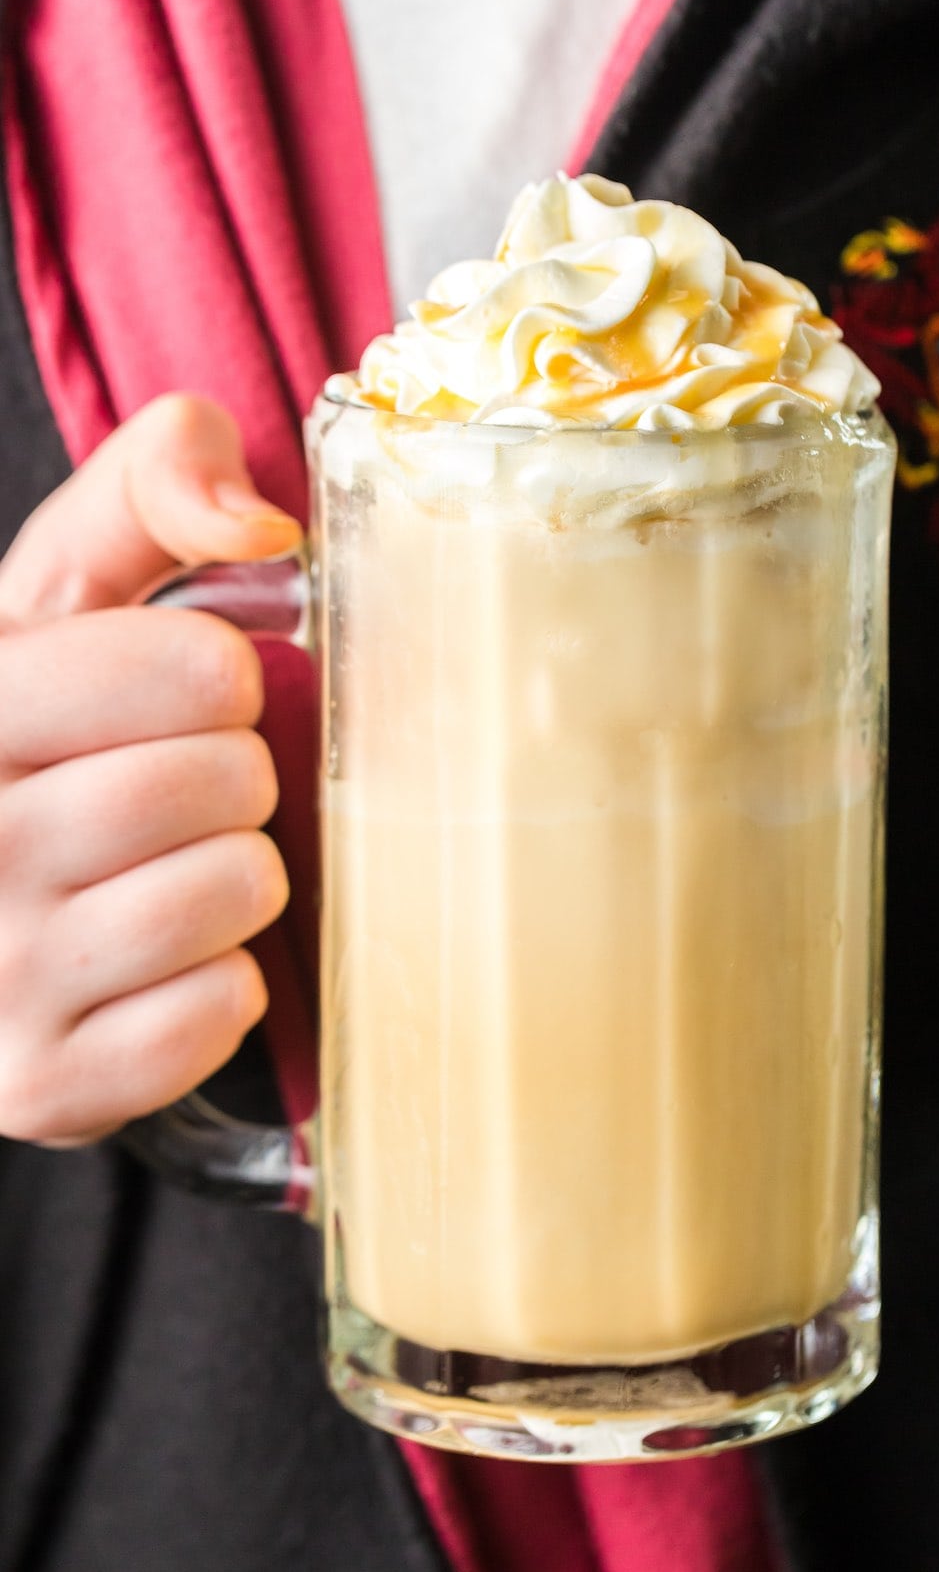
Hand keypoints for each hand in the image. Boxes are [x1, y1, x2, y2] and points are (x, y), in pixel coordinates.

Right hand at [0, 395, 302, 1144]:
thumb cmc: (46, 733)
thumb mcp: (66, 588)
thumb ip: (153, 482)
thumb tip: (264, 524)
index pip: (194, 671)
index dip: (223, 677)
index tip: (190, 694)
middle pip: (227, 782)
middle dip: (235, 776)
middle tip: (182, 788)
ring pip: (237, 892)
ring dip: (239, 876)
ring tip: (173, 867)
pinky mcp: (41, 1088)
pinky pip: (224, 1011)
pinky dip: (224, 983)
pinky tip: (161, 960)